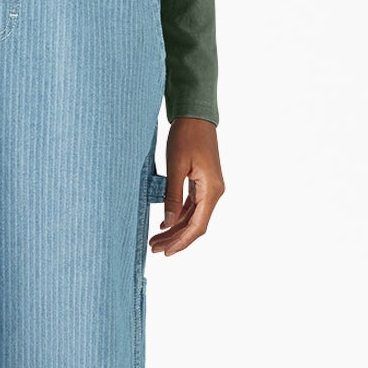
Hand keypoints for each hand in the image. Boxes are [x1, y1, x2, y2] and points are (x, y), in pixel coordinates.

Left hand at [151, 116, 223, 255]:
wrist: (196, 115)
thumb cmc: (186, 136)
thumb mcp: (176, 166)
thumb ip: (172, 196)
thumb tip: (167, 223)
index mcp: (211, 190)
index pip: (197, 226)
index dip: (181, 241)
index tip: (165, 252)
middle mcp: (214, 192)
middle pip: (195, 225)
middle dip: (175, 239)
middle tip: (154, 249)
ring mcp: (209, 188)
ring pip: (192, 217)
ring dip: (175, 229)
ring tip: (155, 239)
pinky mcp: (202, 183)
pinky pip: (191, 206)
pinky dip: (178, 216)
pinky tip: (164, 223)